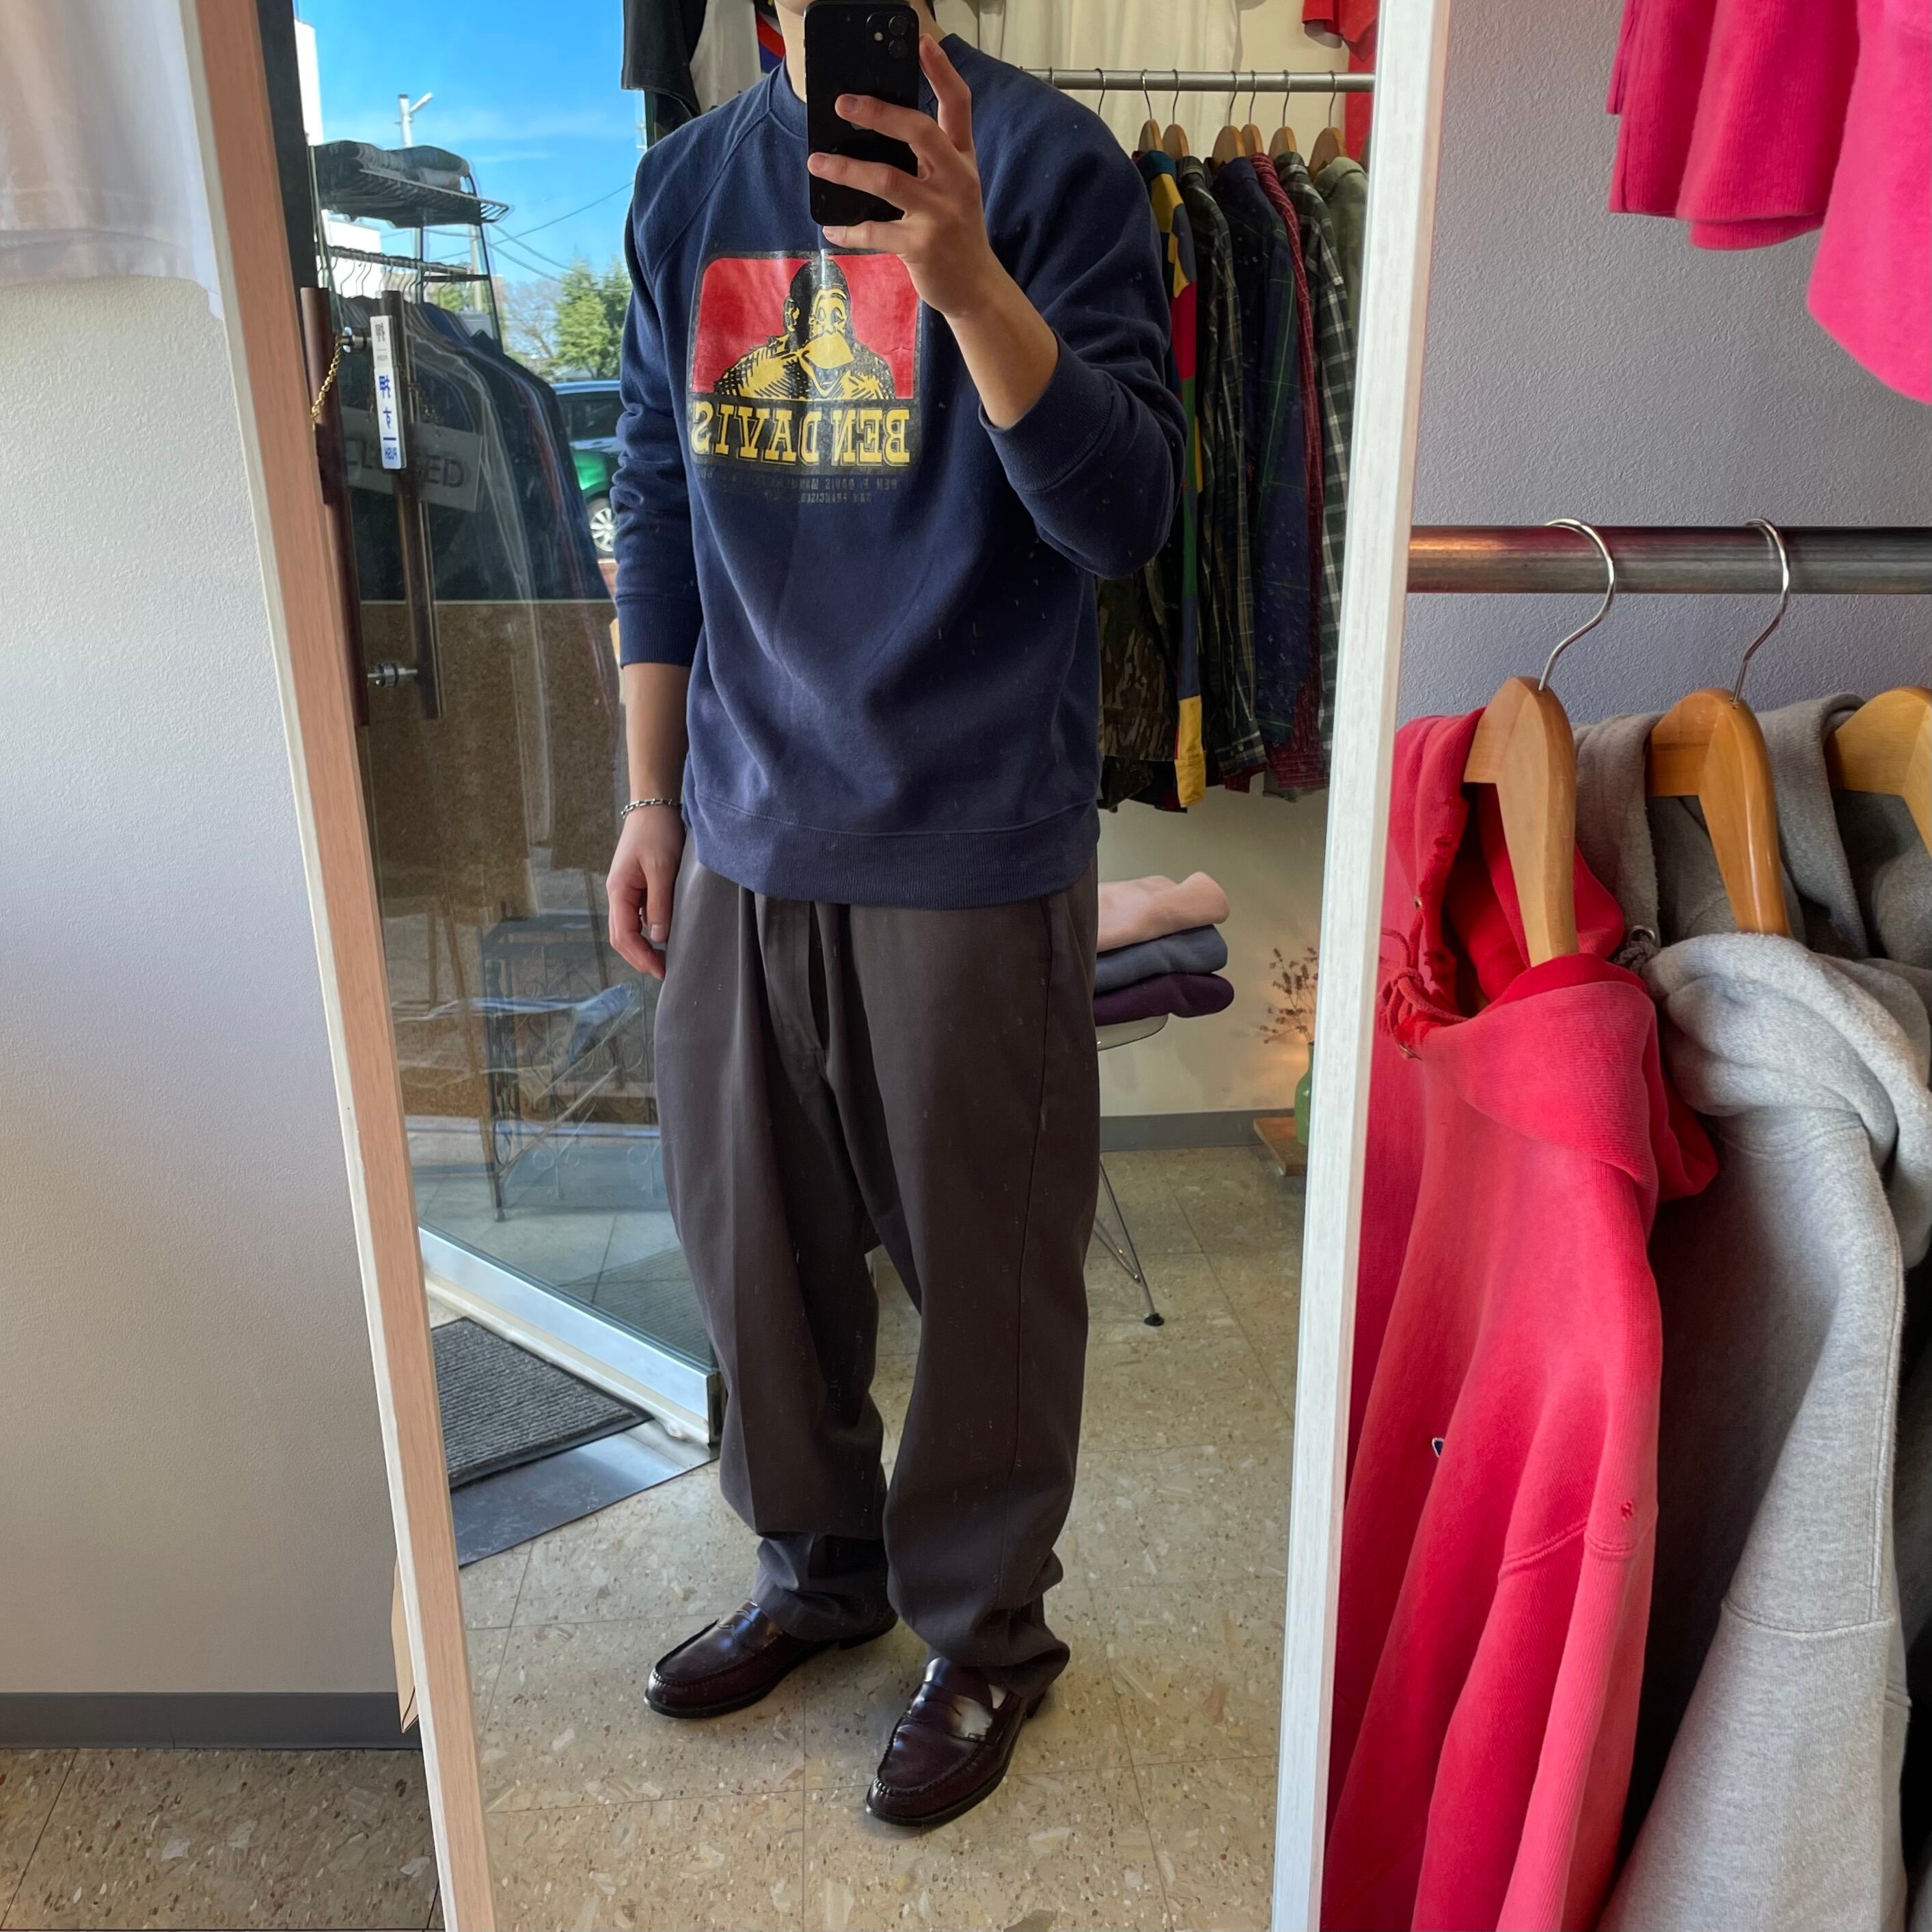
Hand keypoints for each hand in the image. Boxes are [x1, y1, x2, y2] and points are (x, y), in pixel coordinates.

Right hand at [606, 805, 684, 979]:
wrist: (654, 806)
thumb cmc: (657, 833)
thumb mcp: (662, 869)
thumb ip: (659, 904)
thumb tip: (657, 938)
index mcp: (618, 891)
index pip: (623, 936)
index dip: (641, 957)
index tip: (661, 970)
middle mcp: (617, 894)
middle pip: (621, 937)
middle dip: (640, 958)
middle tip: (664, 971)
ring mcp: (625, 891)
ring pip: (628, 928)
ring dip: (643, 947)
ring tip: (665, 959)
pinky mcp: (636, 886)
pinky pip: (638, 916)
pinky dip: (648, 931)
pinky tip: (663, 936)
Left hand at [809, 36, 1000, 320]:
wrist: (976, 288)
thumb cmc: (957, 232)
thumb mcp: (954, 188)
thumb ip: (930, 159)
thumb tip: (878, 129)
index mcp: (962, 160)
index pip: (958, 106)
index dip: (941, 71)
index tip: (922, 41)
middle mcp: (955, 181)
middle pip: (919, 132)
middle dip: (879, 113)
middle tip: (843, 103)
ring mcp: (939, 214)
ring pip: (888, 180)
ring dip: (846, 170)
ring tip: (816, 162)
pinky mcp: (921, 247)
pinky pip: (876, 233)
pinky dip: (849, 231)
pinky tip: (832, 229)